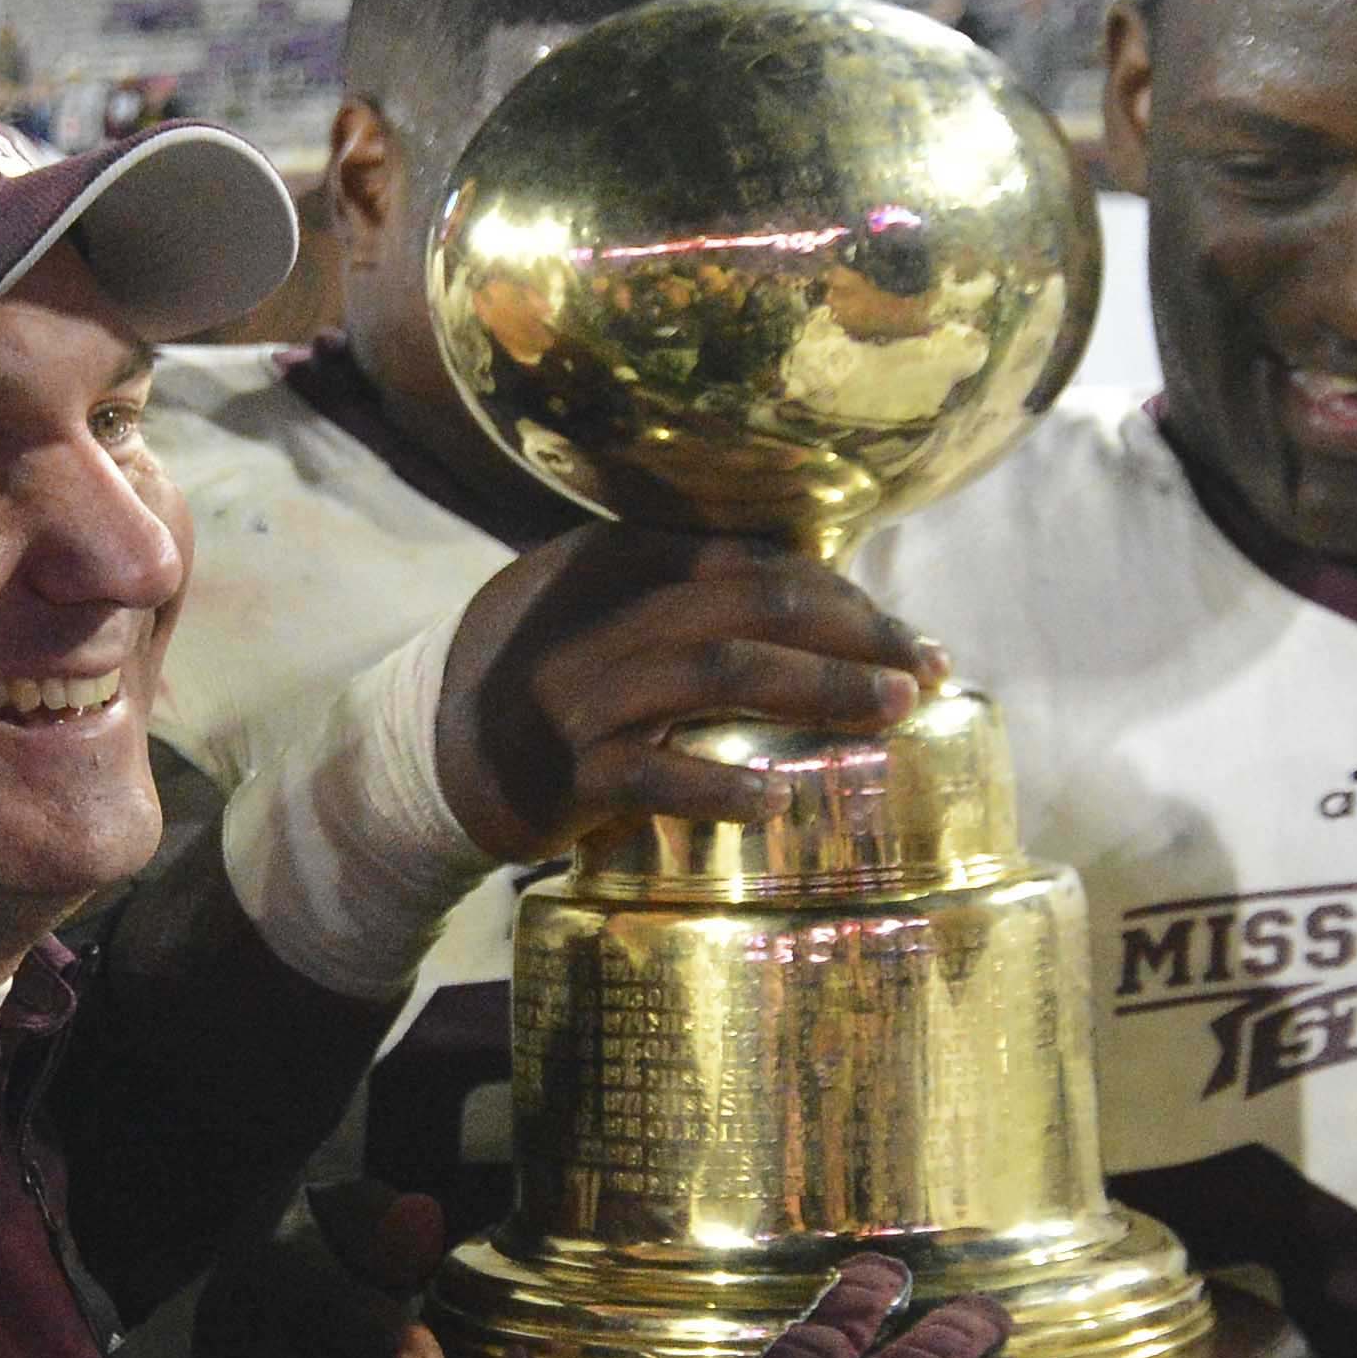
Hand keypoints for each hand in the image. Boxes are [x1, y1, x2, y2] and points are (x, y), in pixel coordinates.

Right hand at [435, 524, 939, 855]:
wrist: (429, 754)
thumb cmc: (544, 679)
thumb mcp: (601, 607)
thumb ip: (685, 592)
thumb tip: (817, 599)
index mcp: (619, 559)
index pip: (754, 561)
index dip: (843, 594)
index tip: (908, 634)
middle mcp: (604, 613)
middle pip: (755, 605)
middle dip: (856, 634)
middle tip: (928, 670)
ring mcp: (584, 693)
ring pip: (721, 674)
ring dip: (819, 690)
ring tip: (892, 713)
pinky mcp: (568, 773)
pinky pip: (654, 776)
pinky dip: (720, 785)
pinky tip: (778, 798)